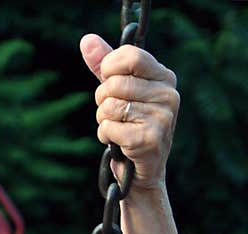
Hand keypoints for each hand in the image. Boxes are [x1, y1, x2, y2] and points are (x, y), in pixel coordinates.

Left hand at [80, 33, 178, 189]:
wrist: (141, 173)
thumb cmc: (129, 127)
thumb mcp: (119, 92)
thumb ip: (103, 66)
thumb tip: (86, 40)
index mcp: (165, 77)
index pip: (130, 56)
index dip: (108, 69)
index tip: (108, 81)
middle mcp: (168, 95)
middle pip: (113, 84)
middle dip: (102, 101)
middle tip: (115, 114)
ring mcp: (161, 117)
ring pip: (108, 106)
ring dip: (103, 120)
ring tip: (118, 129)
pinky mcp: (148, 139)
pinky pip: (108, 127)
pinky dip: (105, 136)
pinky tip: (119, 143)